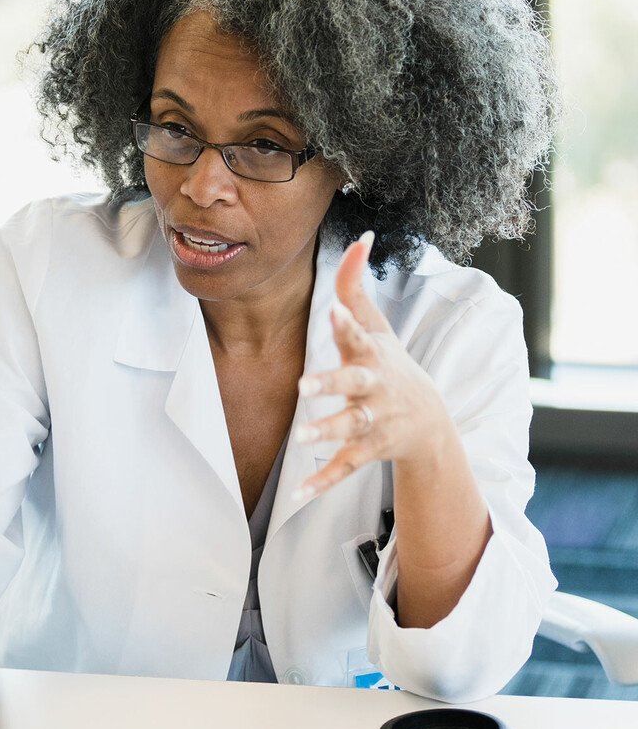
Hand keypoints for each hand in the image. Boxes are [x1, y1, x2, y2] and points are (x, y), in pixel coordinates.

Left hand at [292, 231, 451, 502]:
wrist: (429, 423)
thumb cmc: (390, 364)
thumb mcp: (378, 326)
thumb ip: (357, 284)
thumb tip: (361, 233)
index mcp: (373, 356)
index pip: (359, 335)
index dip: (347, 323)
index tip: (334, 313)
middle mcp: (375, 389)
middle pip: (353, 385)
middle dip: (331, 384)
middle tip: (303, 385)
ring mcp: (373, 422)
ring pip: (349, 429)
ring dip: (327, 432)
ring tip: (302, 438)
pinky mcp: (366, 452)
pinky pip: (344, 468)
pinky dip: (323, 482)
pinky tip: (299, 494)